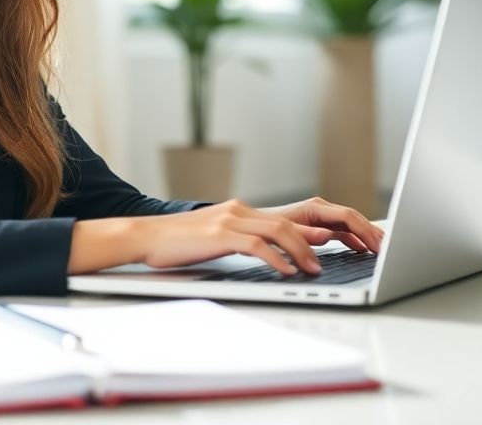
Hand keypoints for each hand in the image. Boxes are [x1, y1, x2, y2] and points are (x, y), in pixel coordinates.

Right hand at [127, 198, 334, 275]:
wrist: (145, 236)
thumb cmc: (177, 242)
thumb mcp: (216, 237)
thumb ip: (244, 239)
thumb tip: (274, 252)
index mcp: (240, 210)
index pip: (287, 218)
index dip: (314, 230)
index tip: (336, 244)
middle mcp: (239, 210)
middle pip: (290, 222)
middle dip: (317, 240)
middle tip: (331, 260)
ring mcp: (229, 220)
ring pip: (278, 231)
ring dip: (301, 252)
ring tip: (314, 270)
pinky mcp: (218, 235)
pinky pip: (256, 245)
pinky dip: (276, 259)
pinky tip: (286, 272)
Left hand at [260, 196, 384, 254]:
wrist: (246, 228)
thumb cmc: (262, 230)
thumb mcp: (282, 234)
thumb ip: (305, 235)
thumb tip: (328, 235)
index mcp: (313, 208)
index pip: (348, 216)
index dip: (366, 232)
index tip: (379, 247)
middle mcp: (317, 209)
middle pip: (354, 218)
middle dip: (373, 233)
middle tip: (390, 250)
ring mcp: (318, 217)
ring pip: (350, 224)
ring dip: (367, 235)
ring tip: (382, 249)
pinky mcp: (316, 226)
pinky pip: (342, 230)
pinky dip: (354, 239)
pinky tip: (361, 249)